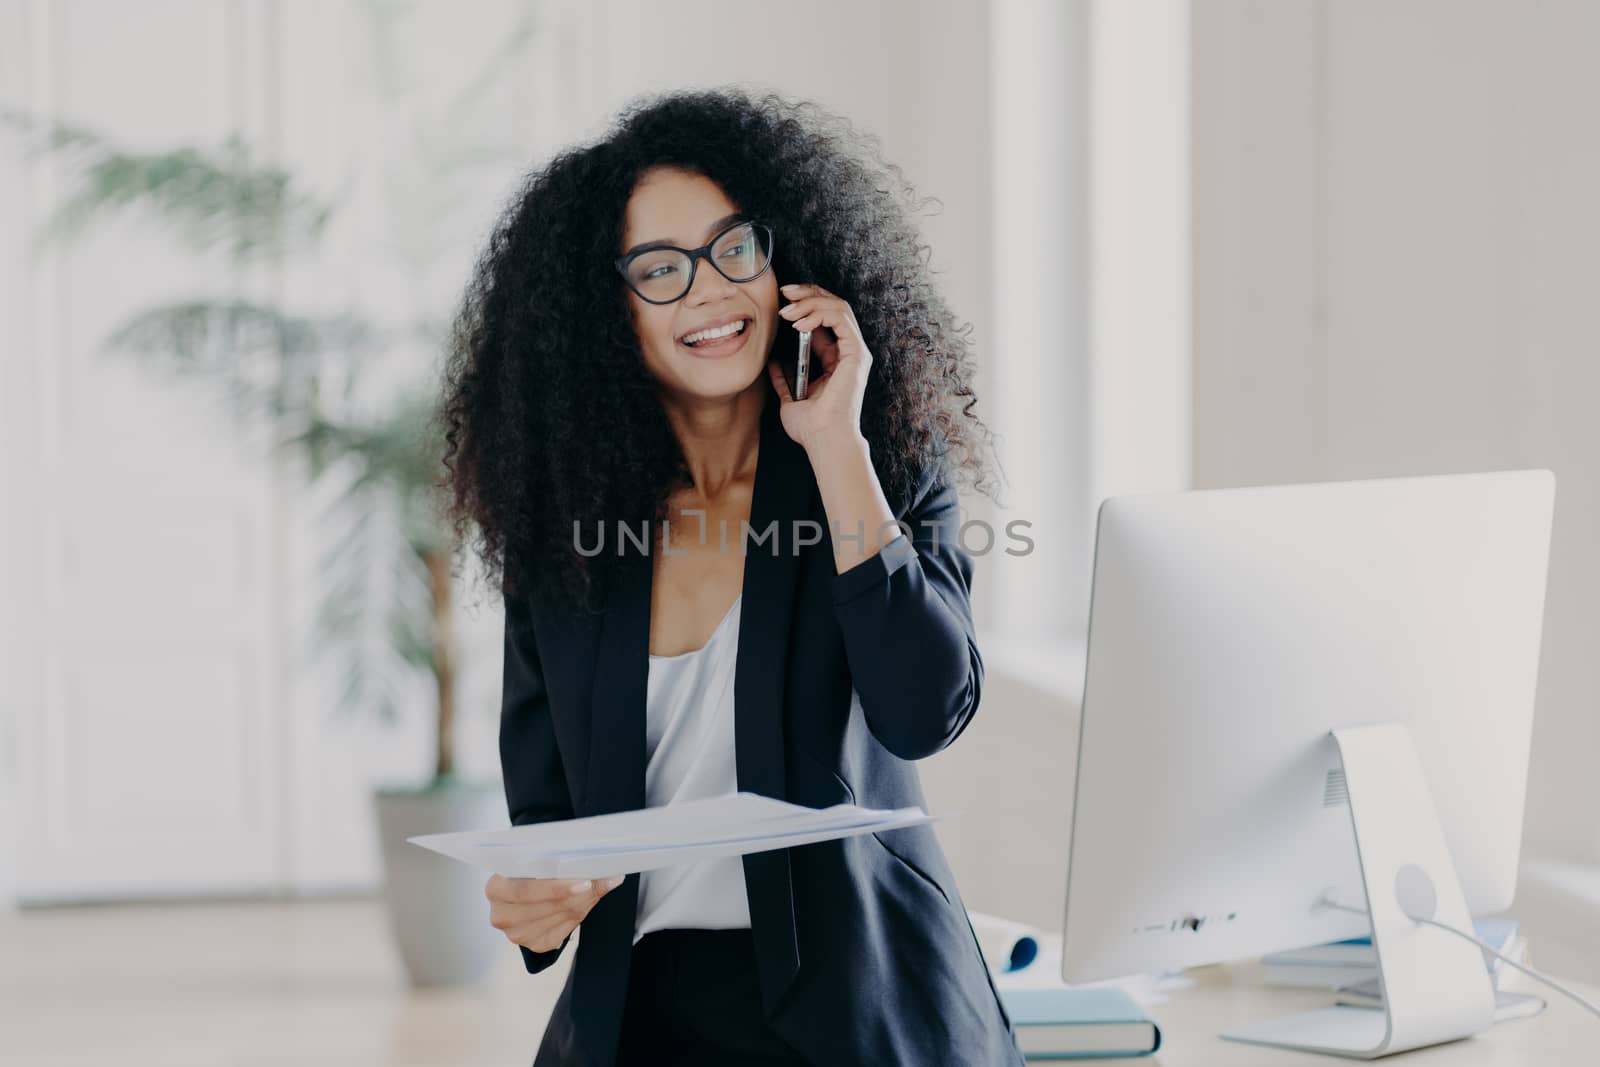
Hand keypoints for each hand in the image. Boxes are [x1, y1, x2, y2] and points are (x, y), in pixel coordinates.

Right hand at [485, 873, 624, 952]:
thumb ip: (560, 862)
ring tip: (599, 887)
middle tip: (601, 882)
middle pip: (544, 907)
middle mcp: (501, 915)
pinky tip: (588, 901)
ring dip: (582, 903)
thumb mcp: (537, 860)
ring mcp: (516, 934)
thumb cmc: (530, 870)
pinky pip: (563, 932)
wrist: (526, 888)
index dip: (554, 888)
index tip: (583, 882)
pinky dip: (579, 915)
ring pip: (557, 919)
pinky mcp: (534, 944)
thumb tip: (599, 868)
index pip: (523, 890)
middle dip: (577, 895)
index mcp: (495, 889)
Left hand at [769, 282, 871, 452]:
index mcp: (836, 360)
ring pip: (838, 307)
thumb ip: (784, 380)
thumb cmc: (811, 427)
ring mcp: (855, 352)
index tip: (781, 303)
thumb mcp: (789, 399)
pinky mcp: (856, 353)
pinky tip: (799, 321)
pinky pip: (840, 318)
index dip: (805, 305)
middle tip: (785, 292)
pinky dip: (819, 313)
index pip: (825, 319)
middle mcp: (849, 352)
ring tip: (787, 308)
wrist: (823, 440)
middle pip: (834, 306)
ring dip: (810, 301)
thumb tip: (773, 364)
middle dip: (808, 293)